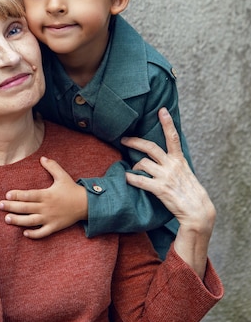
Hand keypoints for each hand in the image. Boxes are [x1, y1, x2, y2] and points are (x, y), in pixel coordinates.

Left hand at [0, 156, 87, 238]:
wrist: (86, 204)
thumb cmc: (72, 189)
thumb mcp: (62, 176)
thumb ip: (52, 166)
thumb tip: (42, 157)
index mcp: (47, 194)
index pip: (28, 195)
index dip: (17, 195)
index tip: (7, 195)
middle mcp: (46, 207)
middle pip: (26, 208)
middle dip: (11, 207)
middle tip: (0, 206)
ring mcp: (50, 218)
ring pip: (31, 221)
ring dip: (18, 221)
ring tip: (7, 219)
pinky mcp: (54, 227)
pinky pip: (42, 233)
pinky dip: (34, 234)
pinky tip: (24, 233)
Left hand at [122, 108, 215, 277]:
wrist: (197, 211)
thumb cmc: (190, 192)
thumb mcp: (185, 173)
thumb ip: (173, 163)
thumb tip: (161, 157)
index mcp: (179, 160)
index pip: (173, 137)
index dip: (167, 123)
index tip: (162, 110)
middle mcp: (172, 165)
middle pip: (150, 147)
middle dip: (134, 141)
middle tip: (124, 139)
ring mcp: (166, 176)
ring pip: (142, 163)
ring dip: (134, 166)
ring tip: (132, 170)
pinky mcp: (160, 189)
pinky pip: (139, 180)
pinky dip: (130, 178)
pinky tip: (126, 178)